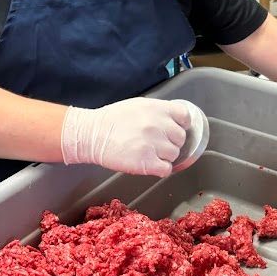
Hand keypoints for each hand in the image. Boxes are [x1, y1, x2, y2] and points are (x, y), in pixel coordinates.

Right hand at [61, 97, 194, 176]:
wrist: (91, 134)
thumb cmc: (111, 120)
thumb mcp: (138, 106)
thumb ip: (158, 112)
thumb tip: (173, 120)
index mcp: (157, 109)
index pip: (185, 116)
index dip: (181, 125)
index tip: (175, 129)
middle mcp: (158, 125)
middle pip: (180, 138)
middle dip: (171, 142)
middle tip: (157, 144)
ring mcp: (154, 144)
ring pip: (174, 154)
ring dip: (165, 156)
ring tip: (150, 154)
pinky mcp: (147, 162)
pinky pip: (166, 169)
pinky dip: (161, 169)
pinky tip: (150, 165)